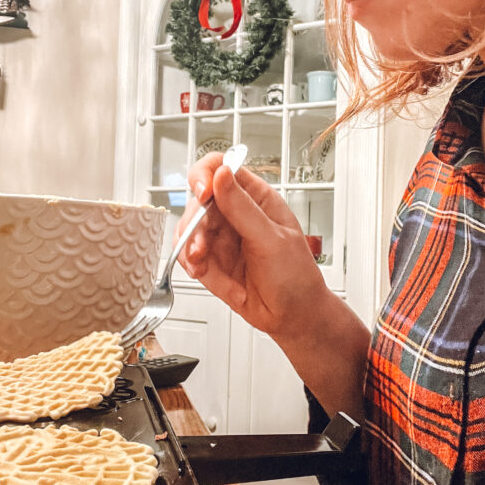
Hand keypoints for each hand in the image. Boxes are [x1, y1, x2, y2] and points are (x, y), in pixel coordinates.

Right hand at [176, 153, 326, 339]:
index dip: (205, 174)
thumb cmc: (296, 275)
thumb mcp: (272, 239)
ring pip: (188, 229)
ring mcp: (221, 237)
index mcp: (255, 197)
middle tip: (201, 247)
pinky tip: (207, 275)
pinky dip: (193, 266)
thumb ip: (242, 208)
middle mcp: (235, 213)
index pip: (222, 168)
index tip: (202, 193)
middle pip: (197, 202)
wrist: (293, 316)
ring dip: (190, 247)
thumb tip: (221, 175)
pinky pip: (189, 255)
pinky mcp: (211, 260)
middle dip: (194, 225)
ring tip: (202, 266)